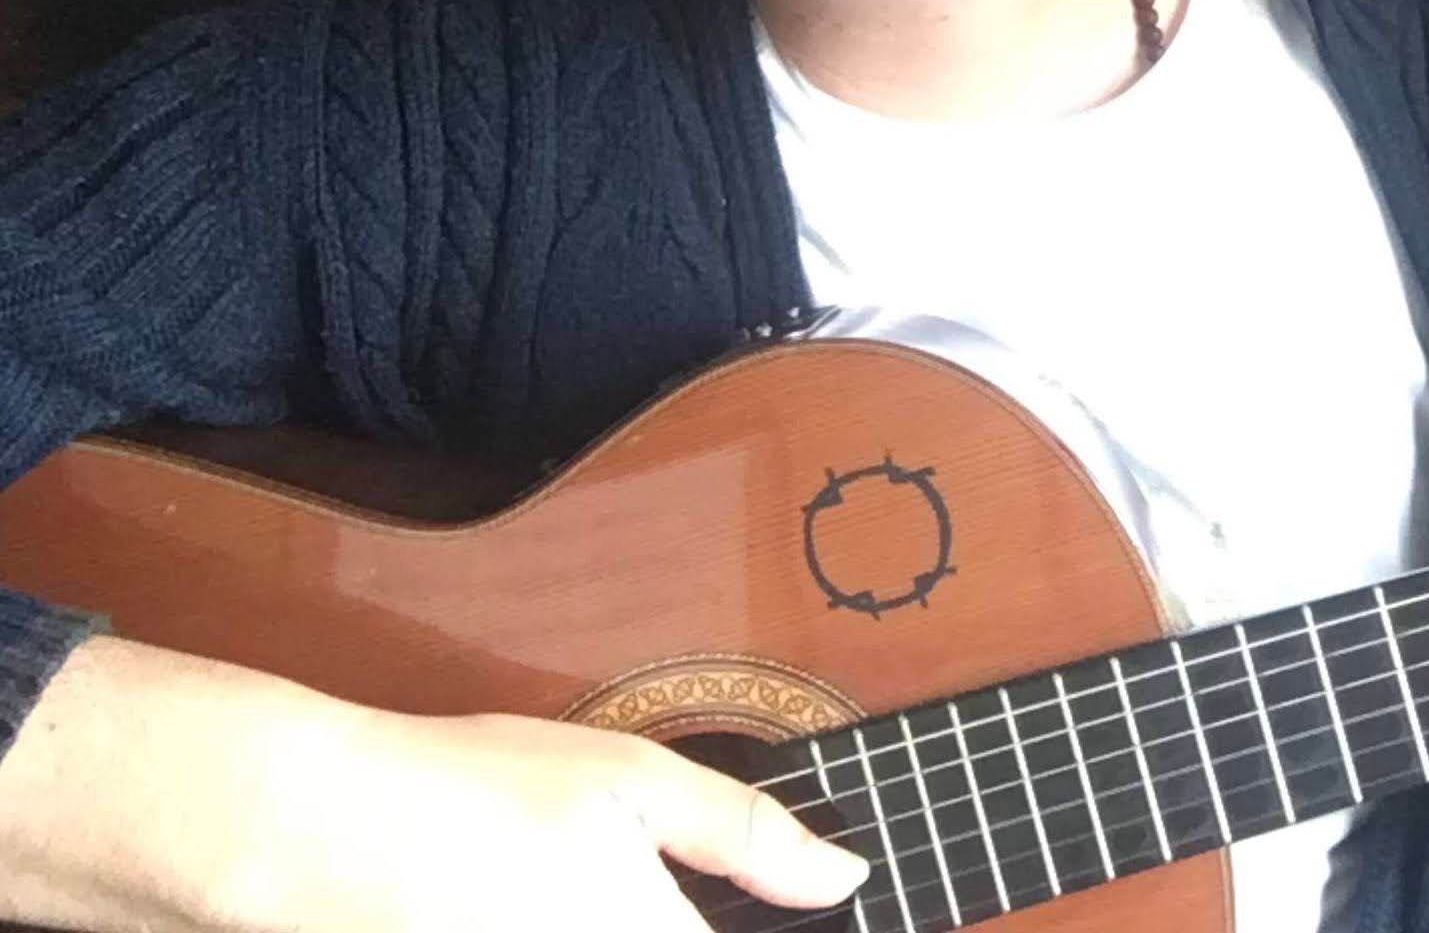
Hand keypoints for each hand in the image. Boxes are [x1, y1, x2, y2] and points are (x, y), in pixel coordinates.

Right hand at [0, 637, 867, 931]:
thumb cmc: (473, 794)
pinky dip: (566, 928)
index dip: (777, 926)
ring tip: (564, 881)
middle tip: (640, 887)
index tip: (781, 909)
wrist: (313, 836)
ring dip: (625, 923)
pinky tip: (538, 900)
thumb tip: (844, 877)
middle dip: (682, 919)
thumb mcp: (631, 782)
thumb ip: (749, 838)